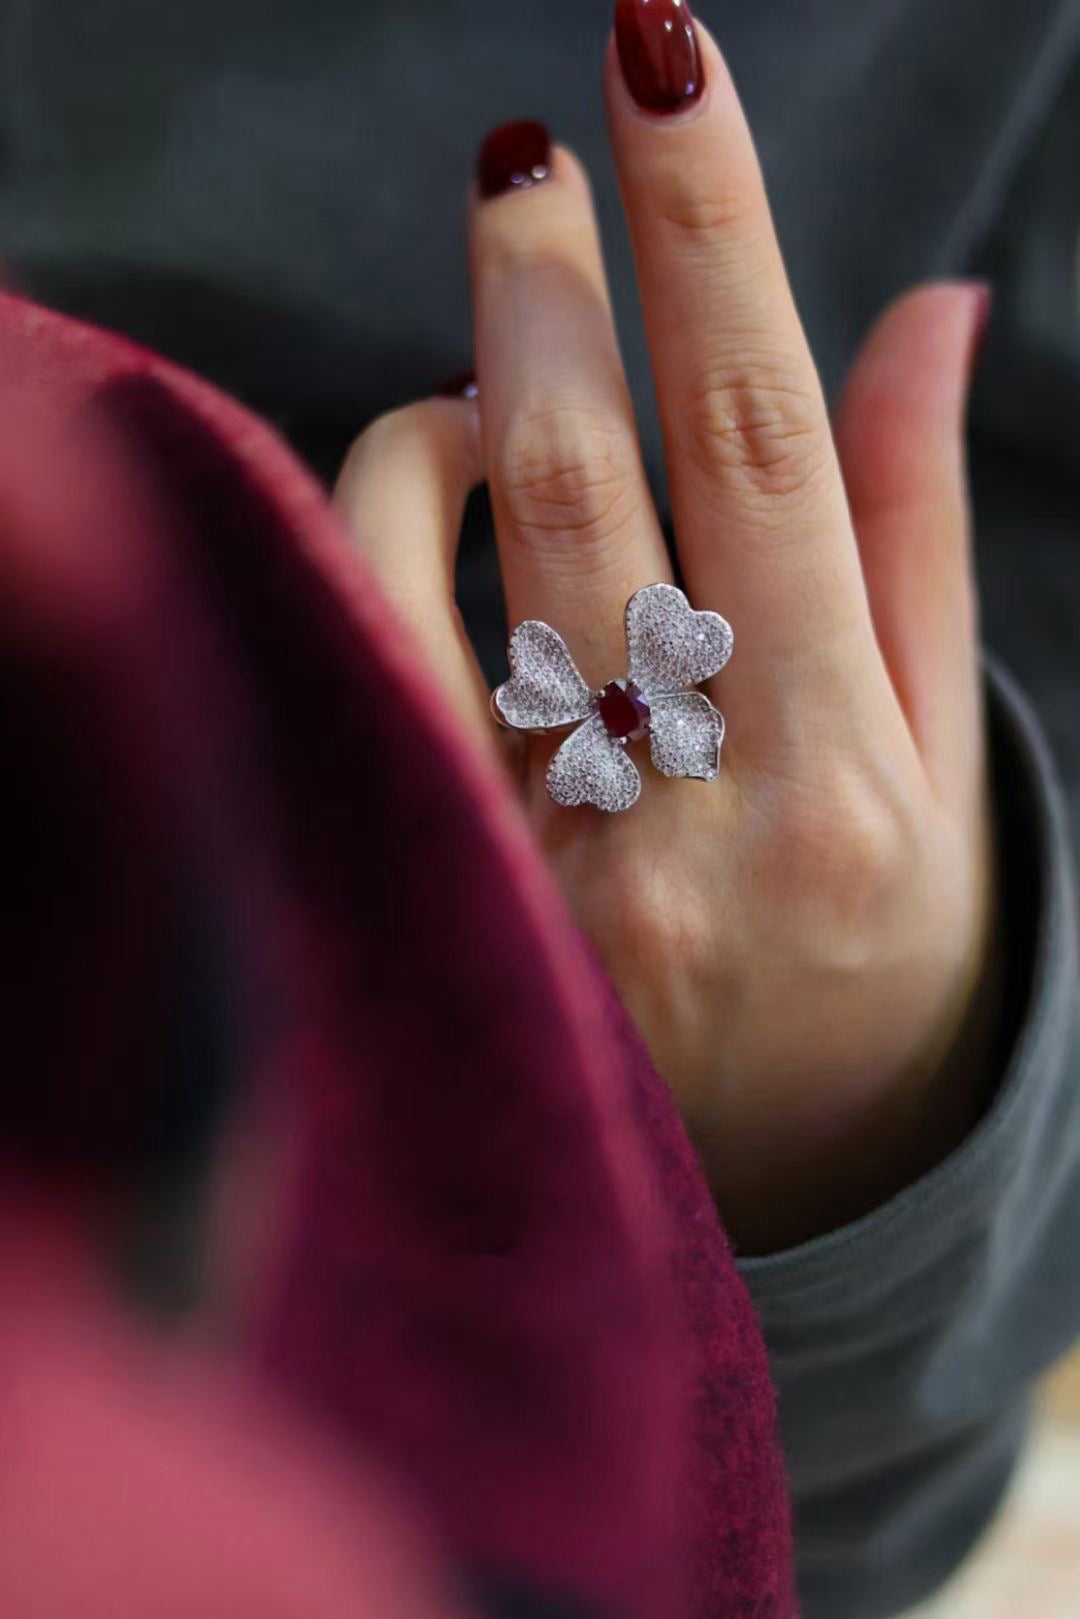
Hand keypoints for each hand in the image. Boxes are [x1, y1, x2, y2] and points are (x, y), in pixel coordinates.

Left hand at [334, 10, 997, 1252]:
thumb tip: (928, 309)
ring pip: (445, 572)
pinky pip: (362, 666)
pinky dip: (374, 531)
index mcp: (850, 783)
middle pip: (592, 491)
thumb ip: (915, 542)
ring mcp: (545, 878)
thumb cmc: (868, 961)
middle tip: (528, 150)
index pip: (773, 453)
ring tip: (503, 354)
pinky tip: (428, 474)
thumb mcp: (939, 774)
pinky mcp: (442, 901)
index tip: (666, 65)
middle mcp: (692, 828)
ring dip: (457, 410)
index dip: (715, 243)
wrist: (773, 1174)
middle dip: (547, 289)